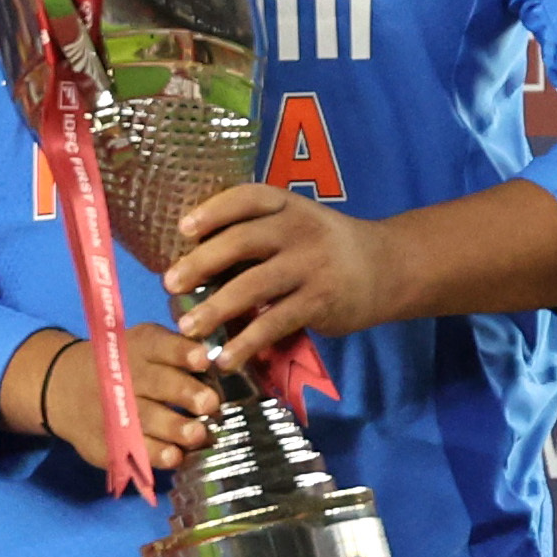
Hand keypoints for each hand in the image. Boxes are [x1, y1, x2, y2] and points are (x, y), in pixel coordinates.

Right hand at [45, 322, 217, 472]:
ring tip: (198, 434)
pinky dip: (155, 454)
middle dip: (184, 392)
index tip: (203, 359)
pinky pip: (133, 448)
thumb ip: (177, 353)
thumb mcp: (142, 345)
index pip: (160, 345)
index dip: (181, 352)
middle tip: (210, 403)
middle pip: (155, 383)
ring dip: (173, 427)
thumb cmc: (123, 364)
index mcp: (138, 347)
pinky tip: (175, 457)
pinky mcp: (107, 439)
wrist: (65, 387)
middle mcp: (125, 376)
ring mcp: (113, 409)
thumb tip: (222, 364)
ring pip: (146, 419)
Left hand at [164, 185, 400, 373]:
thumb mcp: (297, 223)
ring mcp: (310, 266)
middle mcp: (299, 230)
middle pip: (242, 241)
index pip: (246, 198)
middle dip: (201, 263)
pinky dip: (247, 343)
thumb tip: (193, 258)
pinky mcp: (320, 302)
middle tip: (170, 284)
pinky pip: (275, 323)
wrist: (386, 267)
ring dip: (216, 308)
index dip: (213, 210)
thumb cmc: (324, 246)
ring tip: (188, 328)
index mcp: (287, 205)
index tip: (183, 229)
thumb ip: (257, 233)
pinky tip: (226, 357)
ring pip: (254, 285)